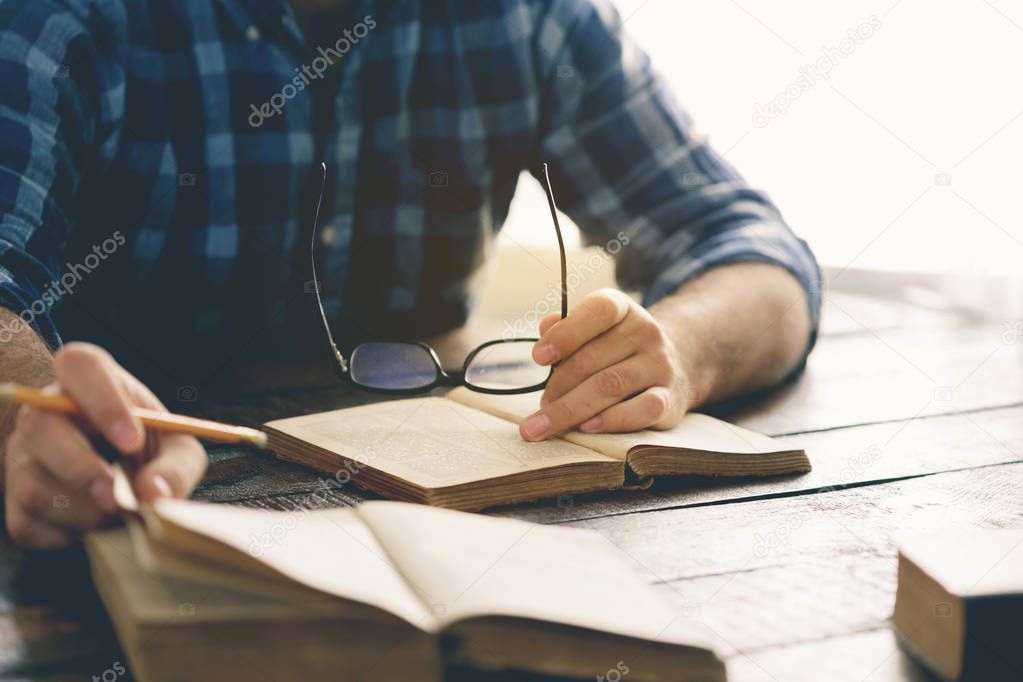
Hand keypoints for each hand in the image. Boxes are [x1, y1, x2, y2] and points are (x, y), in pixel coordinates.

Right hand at [4, 342, 206, 548]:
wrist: (110, 460)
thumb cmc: (145, 441)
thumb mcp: (175, 444)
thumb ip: (176, 464)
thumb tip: (155, 494)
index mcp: (88, 377)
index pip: (81, 366)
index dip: (104, 402)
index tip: (133, 440)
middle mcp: (44, 409)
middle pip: (42, 428)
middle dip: (82, 471)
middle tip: (118, 499)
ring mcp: (21, 452)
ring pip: (34, 485)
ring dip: (81, 512)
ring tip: (117, 513)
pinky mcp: (12, 495)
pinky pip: (27, 522)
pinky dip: (67, 534)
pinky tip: (92, 524)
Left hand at [519, 289, 698, 440]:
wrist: (671, 369)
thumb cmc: (615, 351)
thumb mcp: (593, 331)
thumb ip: (567, 328)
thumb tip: (546, 328)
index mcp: (623, 309)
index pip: (598, 311)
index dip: (566, 333)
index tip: (538, 357)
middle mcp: (646, 332)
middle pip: (592, 358)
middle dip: (558, 385)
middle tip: (540, 406)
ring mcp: (660, 366)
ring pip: (610, 386)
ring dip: (571, 408)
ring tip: (545, 424)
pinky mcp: (670, 399)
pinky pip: (642, 410)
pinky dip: (612, 421)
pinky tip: (586, 428)